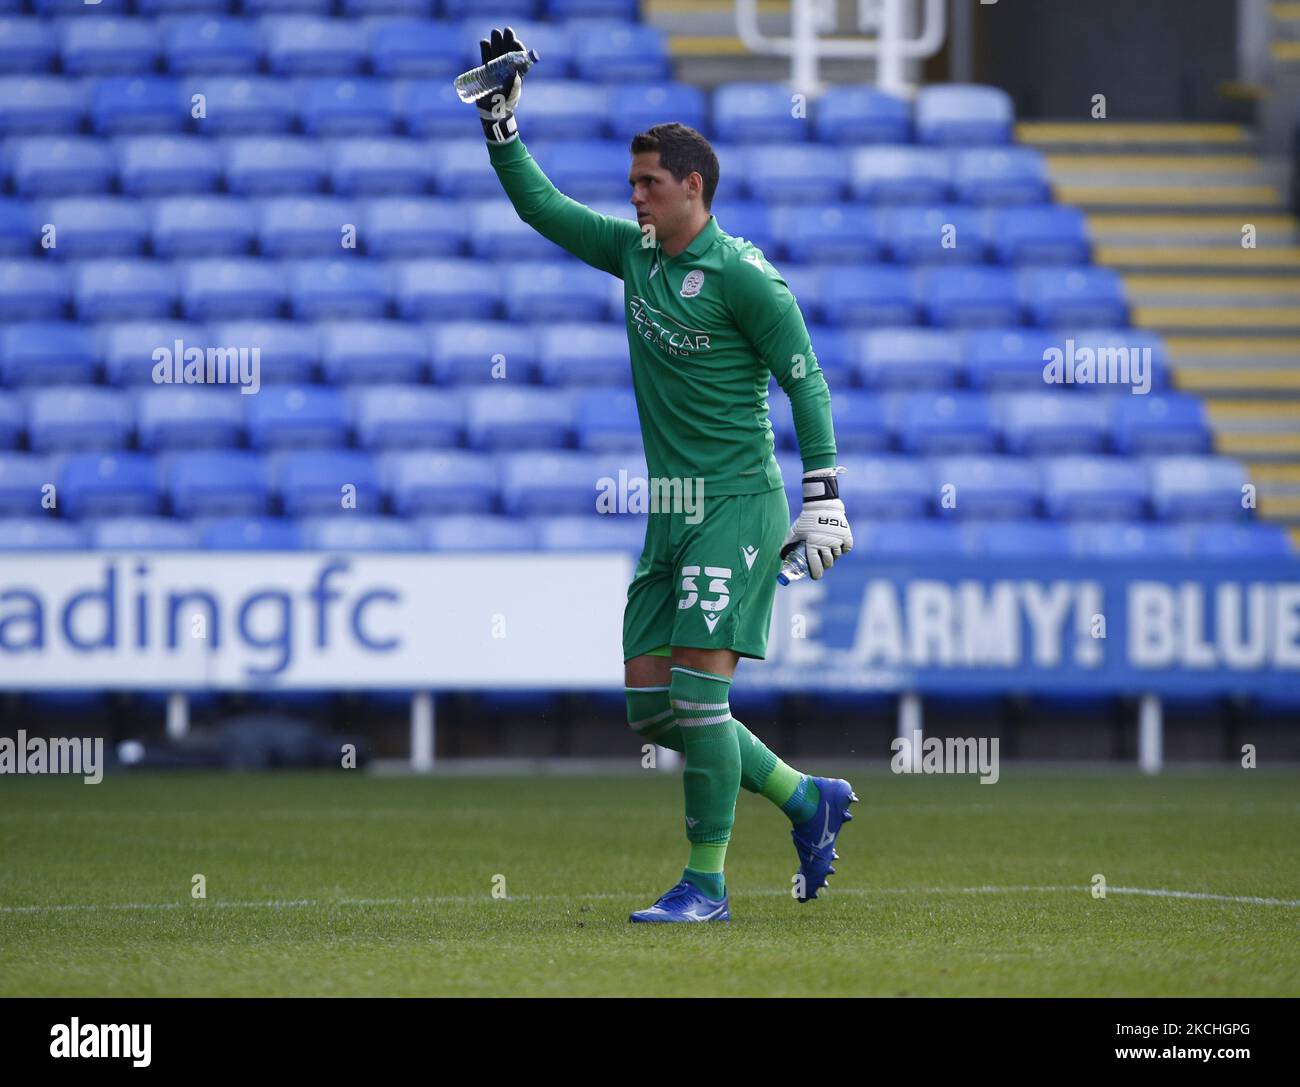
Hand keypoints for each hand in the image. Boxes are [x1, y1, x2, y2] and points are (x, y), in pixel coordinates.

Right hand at [476, 25, 527, 143]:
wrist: (492, 114)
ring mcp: (495, 71)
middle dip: (507, 42)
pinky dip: (485, 50)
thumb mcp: (510, 95)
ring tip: (495, 32)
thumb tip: (517, 73)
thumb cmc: (503, 106)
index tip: (515, 41)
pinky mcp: (486, 73)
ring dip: (496, 43)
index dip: (517, 49)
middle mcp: (506, 71)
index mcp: (516, 75)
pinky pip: (486, 59)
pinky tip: (484, 42)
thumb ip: (513, 84)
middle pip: (507, 53)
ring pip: (496, 54)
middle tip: (506, 31)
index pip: (519, 59)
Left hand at [781, 466, 852, 579]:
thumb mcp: (795, 531)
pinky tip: (837, 545)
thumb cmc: (807, 519)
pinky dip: (842, 549)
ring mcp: (837, 540)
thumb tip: (780, 556)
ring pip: (836, 556)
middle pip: (827, 563)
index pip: (815, 565)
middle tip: (822, 563)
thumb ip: (787, 544)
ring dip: (832, 556)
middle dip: (824, 565)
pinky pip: (846, 549)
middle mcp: (826, 543)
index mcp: (812, 544)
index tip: (815, 577)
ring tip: (828, 550)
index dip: (816, 573)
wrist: (822, 505)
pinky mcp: (847, 536)